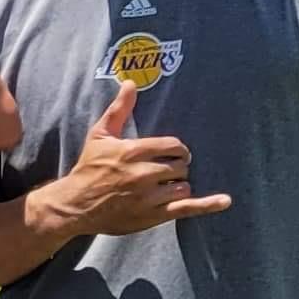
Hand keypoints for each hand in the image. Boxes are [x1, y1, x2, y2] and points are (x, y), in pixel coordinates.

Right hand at [34, 81, 233, 239]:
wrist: (74, 206)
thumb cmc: (88, 168)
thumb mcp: (99, 136)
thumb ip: (119, 109)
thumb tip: (130, 82)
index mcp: (133, 152)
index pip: (173, 146)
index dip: (177, 150)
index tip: (172, 154)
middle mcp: (143, 174)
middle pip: (181, 166)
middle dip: (177, 167)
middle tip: (166, 171)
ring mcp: (149, 197)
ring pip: (183, 186)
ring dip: (177, 186)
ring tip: (163, 187)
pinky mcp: (152, 216)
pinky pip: (187, 208)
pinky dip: (208, 205)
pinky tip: (224, 201)